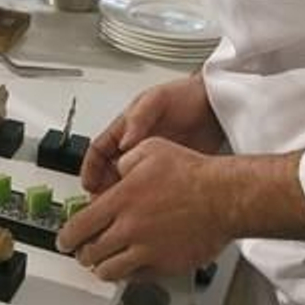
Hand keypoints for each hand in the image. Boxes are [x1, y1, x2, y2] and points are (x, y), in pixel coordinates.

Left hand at [57, 138, 232, 280]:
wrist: (225, 197)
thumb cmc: (194, 174)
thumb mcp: (149, 149)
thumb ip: (124, 160)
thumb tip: (114, 168)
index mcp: (121, 200)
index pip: (79, 226)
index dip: (66, 236)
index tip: (63, 240)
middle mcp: (130, 228)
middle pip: (91, 251)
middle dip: (82, 253)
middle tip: (82, 251)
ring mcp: (147, 249)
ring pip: (110, 270)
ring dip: (102, 267)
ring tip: (101, 263)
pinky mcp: (166, 265)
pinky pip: (137, 277)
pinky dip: (127, 274)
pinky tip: (128, 267)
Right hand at [81, 74, 223, 193]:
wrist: (216, 106)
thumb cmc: (185, 96)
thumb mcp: (157, 101)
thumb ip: (139, 119)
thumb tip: (124, 142)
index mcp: (125, 129)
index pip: (99, 150)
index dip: (90, 168)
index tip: (88, 184)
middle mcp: (135, 146)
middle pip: (110, 171)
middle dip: (103, 188)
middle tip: (104, 203)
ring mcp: (152, 161)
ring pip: (129, 182)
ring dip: (123, 195)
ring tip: (124, 208)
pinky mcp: (170, 173)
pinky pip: (152, 189)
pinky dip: (146, 199)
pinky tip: (149, 207)